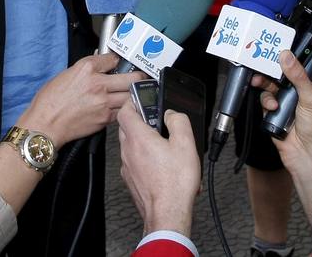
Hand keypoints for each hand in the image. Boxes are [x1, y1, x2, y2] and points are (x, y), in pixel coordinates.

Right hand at [16, 53, 142, 146]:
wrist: (45, 124)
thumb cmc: (49, 101)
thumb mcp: (66, 75)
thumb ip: (85, 70)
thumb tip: (98, 67)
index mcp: (86, 69)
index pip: (113, 59)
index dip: (118, 60)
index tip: (120, 63)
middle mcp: (98, 84)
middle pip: (131, 77)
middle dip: (138, 76)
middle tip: (140, 77)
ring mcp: (103, 102)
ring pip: (130, 95)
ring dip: (132, 94)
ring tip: (133, 92)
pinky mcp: (105, 118)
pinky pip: (121, 111)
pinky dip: (123, 109)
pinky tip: (120, 107)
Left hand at [117, 101, 200, 235]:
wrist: (168, 213)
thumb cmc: (174, 183)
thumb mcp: (186, 144)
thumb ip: (179, 121)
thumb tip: (173, 114)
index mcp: (138, 138)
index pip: (126, 110)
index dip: (133, 101)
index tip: (142, 98)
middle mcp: (128, 151)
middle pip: (126, 126)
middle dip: (139, 120)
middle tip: (156, 120)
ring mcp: (127, 166)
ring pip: (130, 144)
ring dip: (142, 139)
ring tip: (161, 143)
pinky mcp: (131, 179)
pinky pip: (134, 160)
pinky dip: (143, 156)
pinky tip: (159, 163)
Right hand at [259, 50, 311, 221]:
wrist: (308, 157)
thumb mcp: (311, 97)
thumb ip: (297, 75)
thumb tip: (286, 56)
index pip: (305, 59)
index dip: (294, 50)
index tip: (282, 41)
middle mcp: (301, 88)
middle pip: (282, 69)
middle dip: (271, 66)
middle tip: (262, 60)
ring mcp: (287, 99)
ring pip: (271, 82)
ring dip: (265, 82)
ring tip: (260, 82)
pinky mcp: (275, 110)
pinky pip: (265, 99)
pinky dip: (266, 101)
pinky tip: (272, 108)